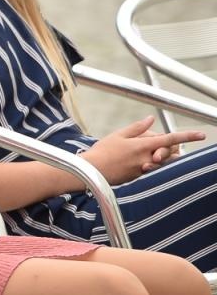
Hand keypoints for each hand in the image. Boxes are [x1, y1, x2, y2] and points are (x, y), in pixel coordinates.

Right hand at [81, 117, 204, 183]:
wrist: (92, 172)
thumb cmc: (102, 152)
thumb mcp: (118, 135)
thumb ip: (137, 127)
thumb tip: (151, 119)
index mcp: (142, 145)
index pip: (170, 139)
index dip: (187, 136)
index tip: (201, 135)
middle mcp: (147, 158)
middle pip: (169, 152)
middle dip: (168, 147)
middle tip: (154, 141)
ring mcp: (144, 169)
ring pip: (162, 161)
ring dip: (161, 155)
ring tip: (148, 151)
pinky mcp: (140, 176)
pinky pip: (152, 167)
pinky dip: (150, 161)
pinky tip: (136, 159)